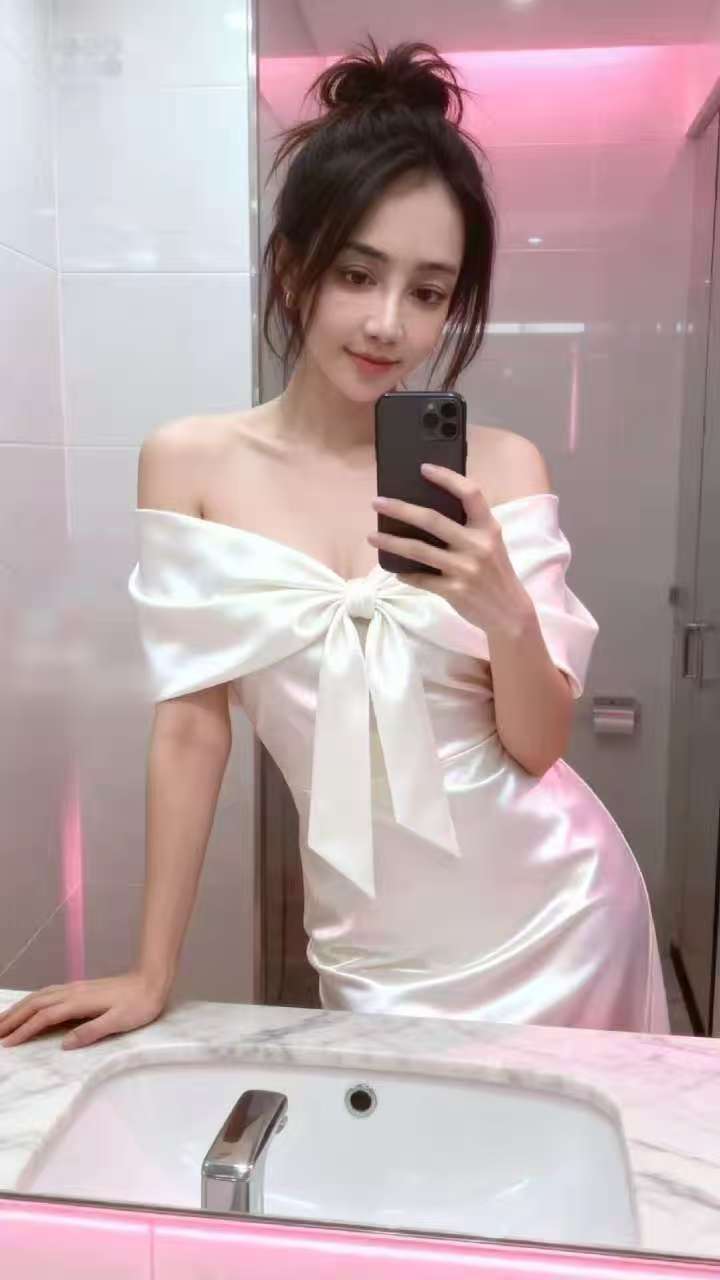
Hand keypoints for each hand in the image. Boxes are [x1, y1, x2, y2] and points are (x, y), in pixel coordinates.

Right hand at [0, 971, 170, 1049]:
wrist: (153, 980)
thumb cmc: (139, 1004)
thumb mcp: (119, 1022)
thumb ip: (91, 1032)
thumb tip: (64, 1044)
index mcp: (79, 1002)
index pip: (44, 1017)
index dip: (24, 1030)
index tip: (7, 1043)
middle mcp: (73, 992)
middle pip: (36, 1003)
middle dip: (13, 1017)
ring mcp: (76, 988)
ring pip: (40, 996)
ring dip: (20, 1008)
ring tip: (4, 1020)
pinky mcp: (81, 988)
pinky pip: (49, 993)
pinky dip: (33, 1000)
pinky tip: (31, 1005)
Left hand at [369, 463, 533, 637]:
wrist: (510, 612)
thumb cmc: (495, 571)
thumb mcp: (491, 543)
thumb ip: (469, 527)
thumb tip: (427, 513)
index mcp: (488, 527)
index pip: (470, 493)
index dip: (447, 477)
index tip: (423, 468)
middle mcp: (477, 545)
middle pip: (432, 520)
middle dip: (400, 509)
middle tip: (377, 502)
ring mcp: (465, 569)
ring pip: (419, 550)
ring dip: (391, 542)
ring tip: (371, 536)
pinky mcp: (455, 591)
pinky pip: (422, 579)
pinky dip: (405, 573)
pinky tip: (394, 569)